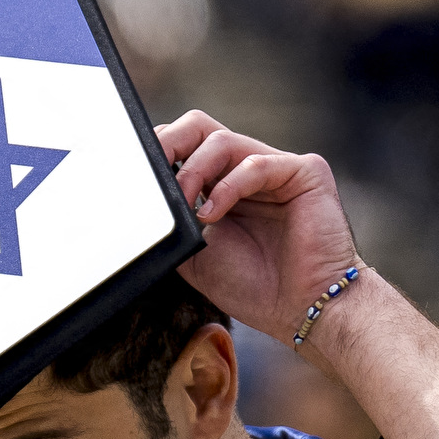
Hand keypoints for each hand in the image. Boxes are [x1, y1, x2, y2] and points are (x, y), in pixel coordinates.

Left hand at [157, 113, 362, 353]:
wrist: (301, 311)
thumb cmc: (255, 287)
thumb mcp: (194, 254)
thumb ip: (174, 220)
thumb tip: (141, 197)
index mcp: (222, 185)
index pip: (185, 147)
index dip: (159, 151)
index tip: (133, 170)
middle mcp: (248, 170)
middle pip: (200, 127)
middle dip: (170, 143)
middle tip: (151, 168)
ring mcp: (277, 168)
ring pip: (222, 140)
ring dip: (193, 170)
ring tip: (187, 205)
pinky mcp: (305, 171)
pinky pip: (257, 163)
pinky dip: (228, 186)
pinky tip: (213, 213)